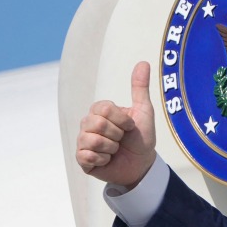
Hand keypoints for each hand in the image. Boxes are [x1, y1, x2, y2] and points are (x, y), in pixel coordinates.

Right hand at [76, 62, 156, 188]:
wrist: (142, 164)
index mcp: (99, 111)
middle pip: (97, 124)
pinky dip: (103, 160)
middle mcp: (87, 124)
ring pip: (93, 141)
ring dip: (112, 149)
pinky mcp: (82, 159)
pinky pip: (87, 156)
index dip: (122, 120)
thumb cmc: (141, 138)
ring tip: (115, 150)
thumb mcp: (144, 111)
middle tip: (122, 140)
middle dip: (117, 135)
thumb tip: (144, 62)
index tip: (129, 126)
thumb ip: (140, 87)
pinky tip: (107, 160)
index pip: (104, 109)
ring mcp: (83, 141)